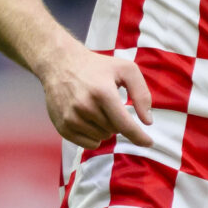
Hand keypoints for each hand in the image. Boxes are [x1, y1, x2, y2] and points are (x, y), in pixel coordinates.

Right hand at [39, 42, 153, 147]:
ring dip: (105, 128)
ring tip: (96, 109)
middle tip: (108, 104)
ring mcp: (71, 118)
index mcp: (102, 92)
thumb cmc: (96, 66)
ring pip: (102, 138)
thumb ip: (141, 93)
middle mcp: (85, 107)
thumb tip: (147, 121)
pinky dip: (93, 136)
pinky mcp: (62, 126)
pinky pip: (87, 144)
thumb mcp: (125, 69)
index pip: (125, 124)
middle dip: (117, 121)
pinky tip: (88, 120)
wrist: (59, 63)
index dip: (139, 136)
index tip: (149, 143)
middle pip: (114, 130)